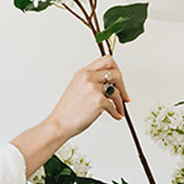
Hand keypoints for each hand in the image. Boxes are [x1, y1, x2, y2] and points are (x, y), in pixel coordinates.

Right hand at [11, 55, 130, 177]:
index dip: (116, 69)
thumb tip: (109, 84)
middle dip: (122, 85)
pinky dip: (116, 112)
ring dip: (121, 102)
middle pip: (116, 72)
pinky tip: (115, 115)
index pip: (107, 60)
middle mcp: (88, 77)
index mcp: (83, 72)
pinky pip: (113, 105)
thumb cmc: (68, 110)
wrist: (59, 123)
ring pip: (116, 91)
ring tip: (119, 109)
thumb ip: (91, 82)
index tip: (118, 80)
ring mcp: (93, 88)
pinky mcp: (98, 101)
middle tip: (124, 95)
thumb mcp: (77, 88)